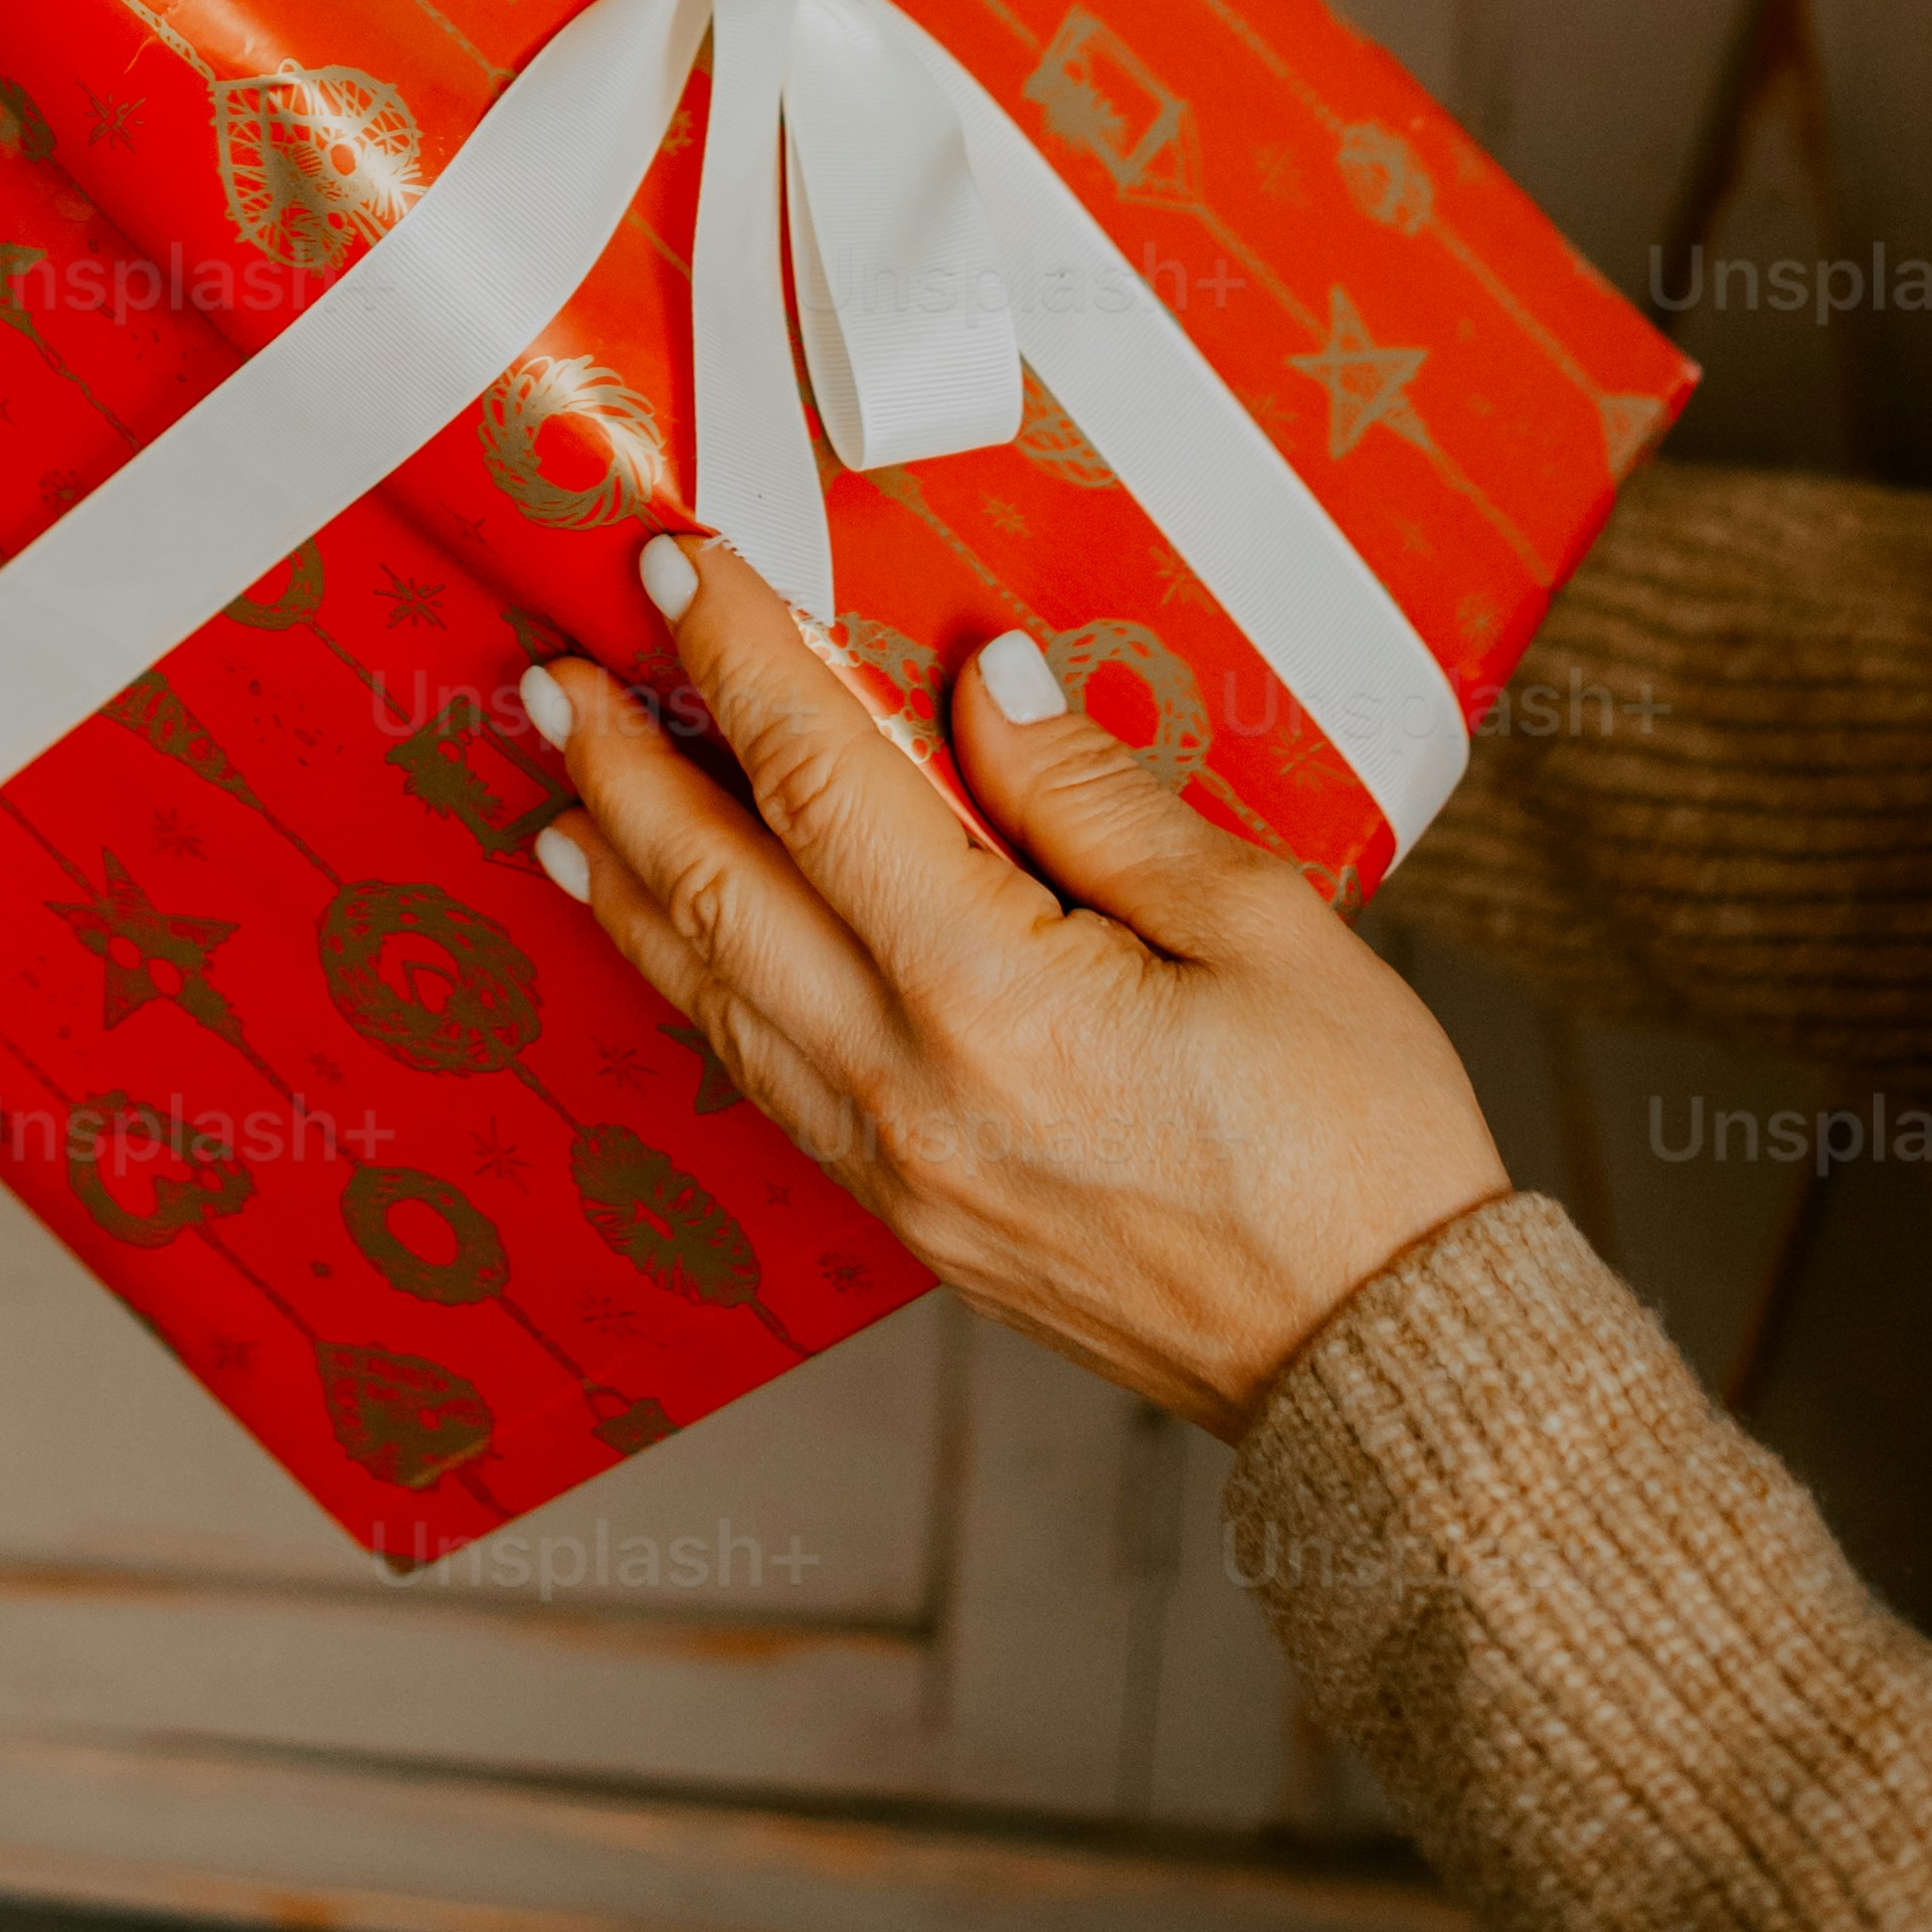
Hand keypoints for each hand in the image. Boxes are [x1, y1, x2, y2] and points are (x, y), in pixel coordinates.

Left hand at [520, 538, 1507, 1440]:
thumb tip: (981, 679)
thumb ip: (1093, 795)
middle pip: (720, 895)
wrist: (1381, 1361)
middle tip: (551, 677)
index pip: (823, 785)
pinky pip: (767, 1086)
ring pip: (716, 1001)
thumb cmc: (1354, 1140)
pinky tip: (673, 954)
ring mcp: (900, 1173)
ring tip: (557, 804)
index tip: (679, 570)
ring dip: (627, 891)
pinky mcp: (915, 1226)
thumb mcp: (1258, 921)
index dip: (740, 661)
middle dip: (623, 772)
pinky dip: (696, 998)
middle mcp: (913, 1090)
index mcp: (998, 1000)